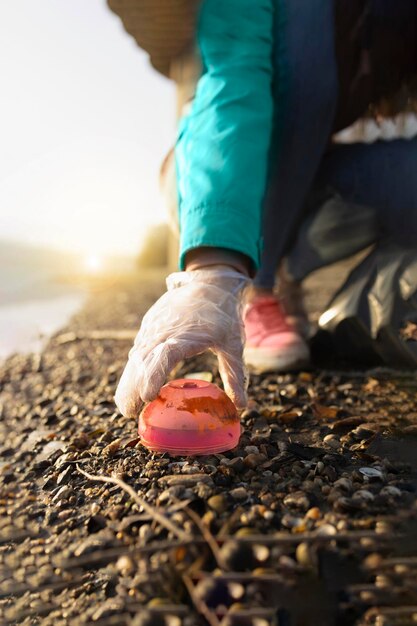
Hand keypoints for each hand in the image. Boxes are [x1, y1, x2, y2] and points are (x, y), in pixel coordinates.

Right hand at [115, 267, 248, 417]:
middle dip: (133, 387)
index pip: (164, 357)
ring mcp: (154, 327)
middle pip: (142, 361)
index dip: (153, 377)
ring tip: (125, 406)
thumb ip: (235, 374)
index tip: (147, 397)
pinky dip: (134, 368)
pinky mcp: (150, 324)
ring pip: (137, 356)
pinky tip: (131, 384)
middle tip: (129, 412)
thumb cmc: (224, 313)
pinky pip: (138, 348)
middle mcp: (164, 330)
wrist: (210, 281)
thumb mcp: (234, 343)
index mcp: (185, 334)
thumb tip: (241, 406)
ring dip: (129, 380)